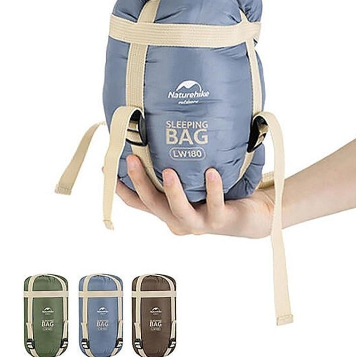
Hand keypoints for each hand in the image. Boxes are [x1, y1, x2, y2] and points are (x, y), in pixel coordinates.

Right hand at [116, 155, 273, 237]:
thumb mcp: (192, 182)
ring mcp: (198, 223)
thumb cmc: (218, 195)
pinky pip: (215, 204)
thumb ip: (178, 168)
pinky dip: (213, 189)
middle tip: (131, 159)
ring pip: (179, 211)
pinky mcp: (220, 220)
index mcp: (168, 211)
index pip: (138, 202)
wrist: (250, 216)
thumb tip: (162, 133)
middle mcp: (179, 220)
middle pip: (152, 205)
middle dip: (140, 182)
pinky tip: (212, 173)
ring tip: (168, 172)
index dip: (120, 188)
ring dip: (172, 192)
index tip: (106, 166)